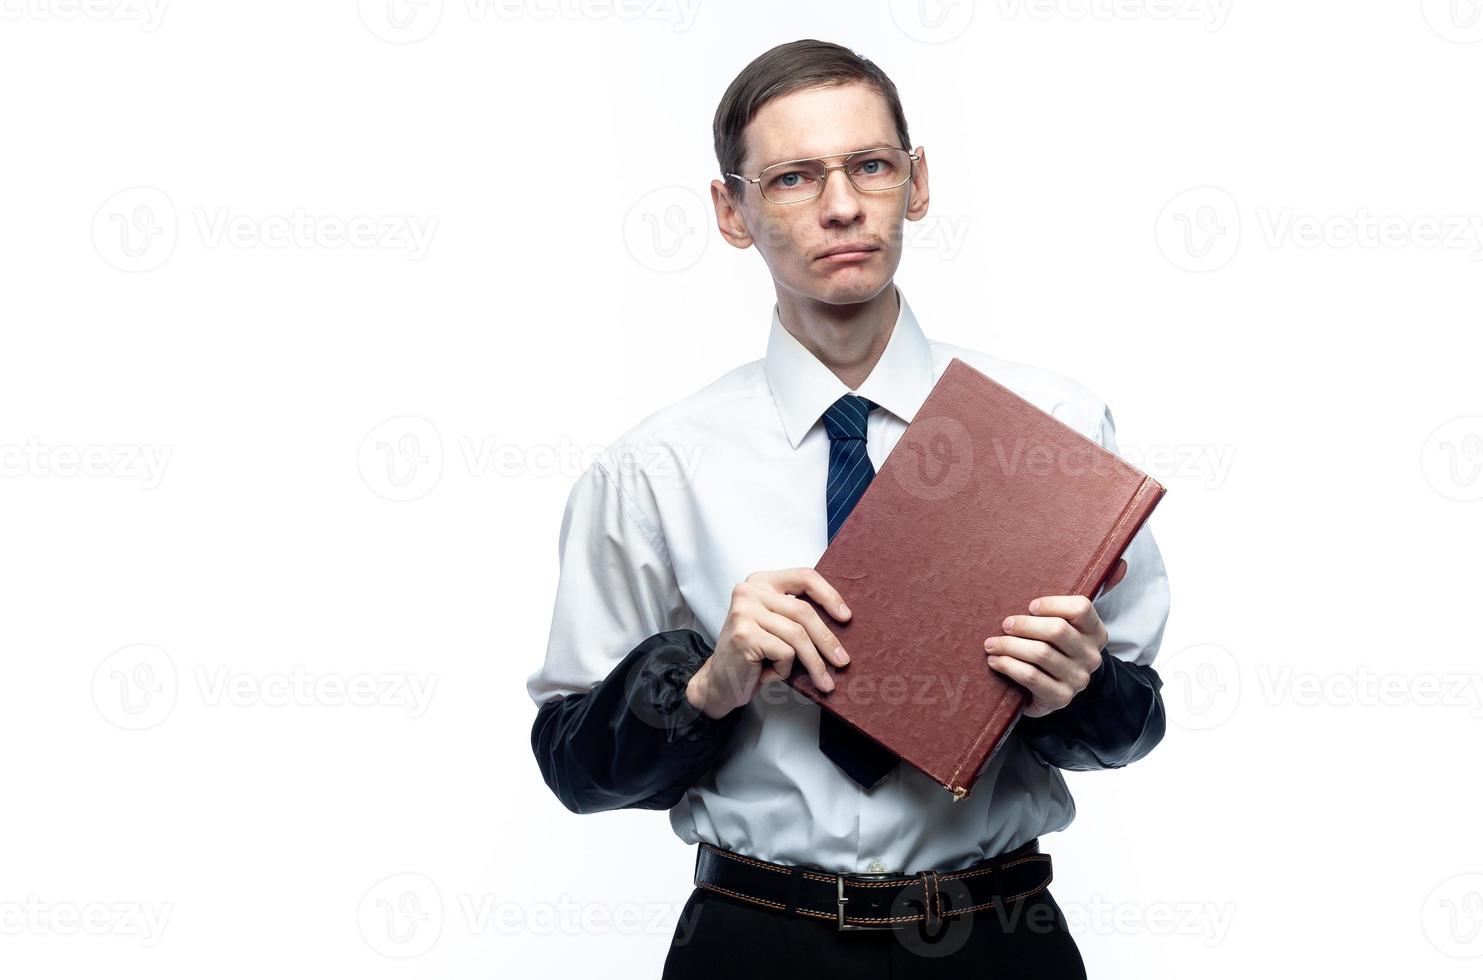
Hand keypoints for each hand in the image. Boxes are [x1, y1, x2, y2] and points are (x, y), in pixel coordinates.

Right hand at [685, 568, 852, 719]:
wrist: (720, 683)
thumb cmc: (754, 655)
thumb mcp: (777, 626)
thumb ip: (797, 615)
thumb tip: (843, 620)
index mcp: (761, 581)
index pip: (804, 576)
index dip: (829, 595)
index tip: (846, 617)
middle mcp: (749, 591)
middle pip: (803, 611)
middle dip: (827, 640)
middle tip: (842, 661)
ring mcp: (744, 611)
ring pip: (797, 635)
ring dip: (813, 664)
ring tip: (823, 682)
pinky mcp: (744, 635)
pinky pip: (784, 653)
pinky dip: (784, 670)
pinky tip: (768, 674)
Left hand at [983, 559, 1125, 718]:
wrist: (1055, 689)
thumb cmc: (1056, 647)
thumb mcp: (1069, 623)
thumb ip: (1089, 594)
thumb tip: (1121, 564)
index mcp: (1096, 632)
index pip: (1081, 609)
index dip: (1053, 604)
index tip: (1030, 605)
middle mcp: (1091, 656)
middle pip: (1056, 631)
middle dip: (1024, 625)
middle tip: (1004, 624)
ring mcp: (1077, 679)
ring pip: (1040, 654)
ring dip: (1009, 646)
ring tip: (991, 643)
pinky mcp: (1059, 698)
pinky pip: (1030, 677)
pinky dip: (1008, 666)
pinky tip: (995, 661)